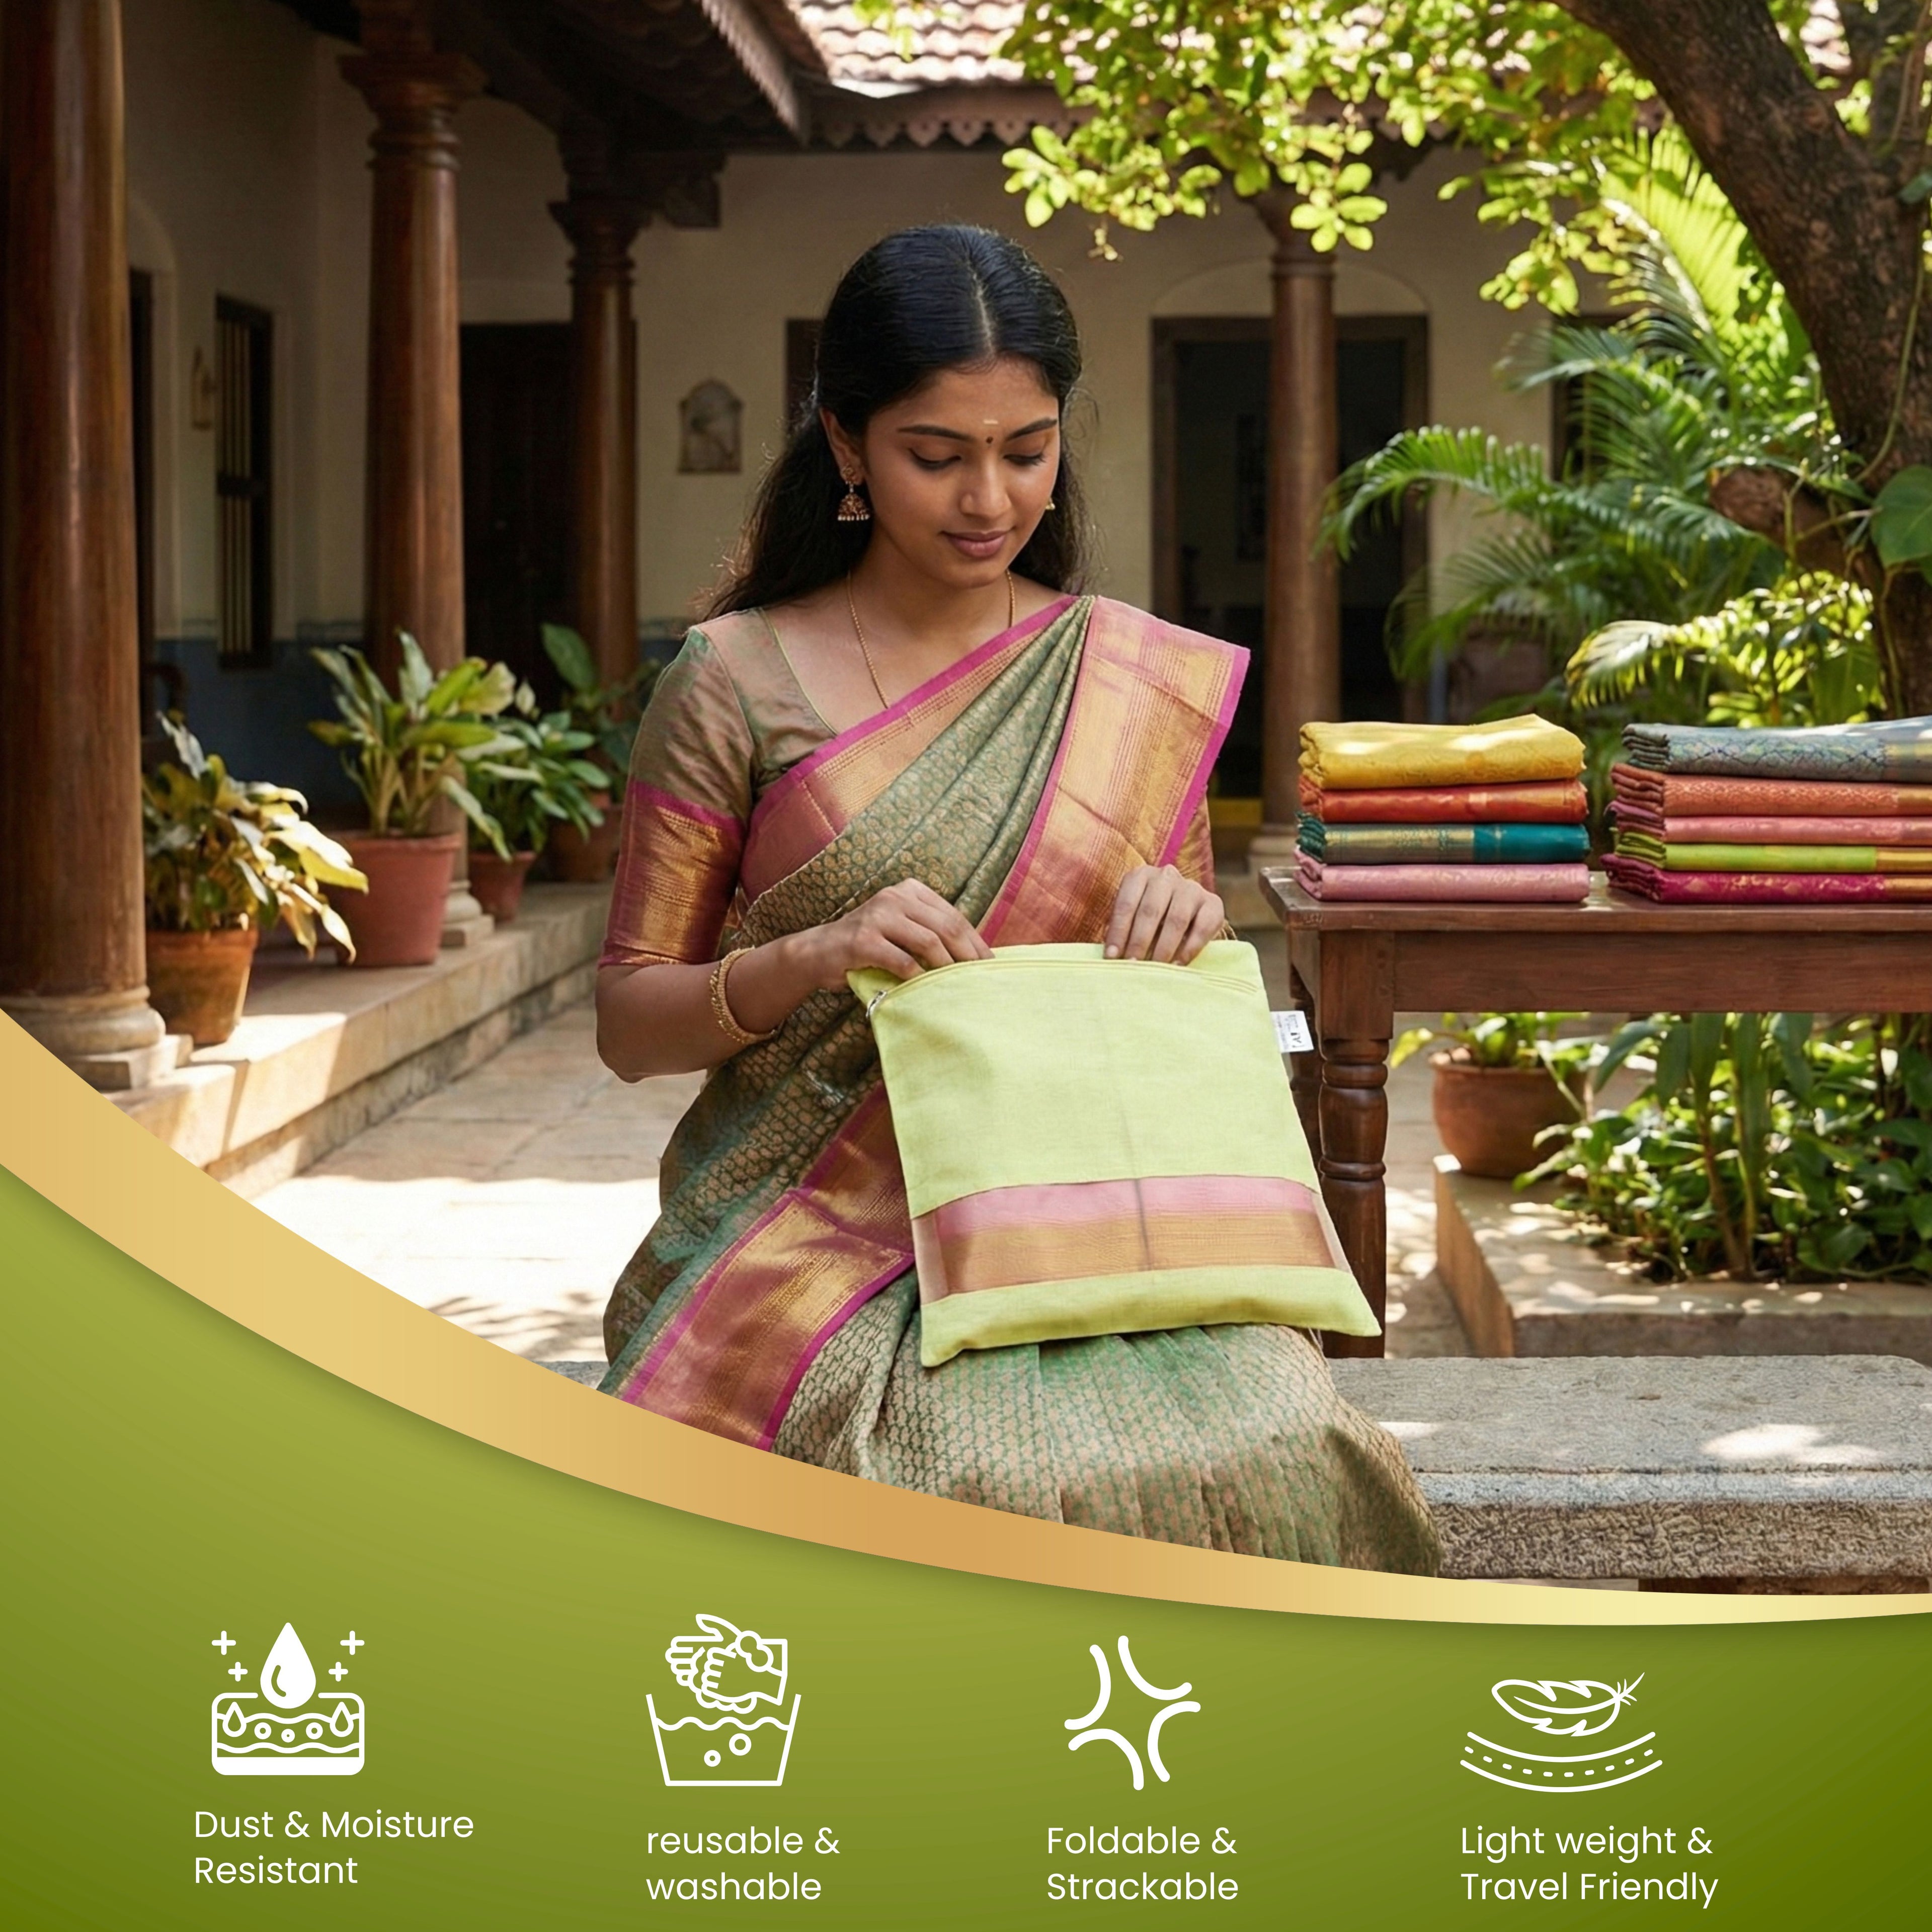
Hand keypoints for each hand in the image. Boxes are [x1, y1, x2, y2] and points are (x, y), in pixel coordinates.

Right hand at [800, 879, 992, 987]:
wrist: (818, 952)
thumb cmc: (868, 946)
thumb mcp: (901, 929)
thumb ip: (930, 932)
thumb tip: (974, 956)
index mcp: (908, 890)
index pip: (953, 915)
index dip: (975, 941)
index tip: (990, 964)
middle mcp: (894, 897)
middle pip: (945, 926)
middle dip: (968, 955)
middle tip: (981, 978)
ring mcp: (877, 916)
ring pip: (928, 941)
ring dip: (947, 967)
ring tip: (958, 985)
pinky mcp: (863, 940)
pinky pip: (902, 960)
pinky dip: (918, 977)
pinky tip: (925, 989)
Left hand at [1105, 864, 1224, 963]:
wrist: (1189, 914)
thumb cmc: (1151, 919)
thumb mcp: (1133, 918)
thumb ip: (1123, 932)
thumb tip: (1111, 957)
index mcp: (1140, 876)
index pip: (1126, 904)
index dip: (1118, 932)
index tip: (1112, 957)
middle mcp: (1166, 876)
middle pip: (1150, 910)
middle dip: (1139, 941)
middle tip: (1132, 965)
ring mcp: (1191, 888)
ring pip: (1176, 918)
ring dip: (1164, 947)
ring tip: (1155, 967)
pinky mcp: (1213, 903)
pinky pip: (1202, 927)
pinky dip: (1189, 948)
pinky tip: (1178, 964)